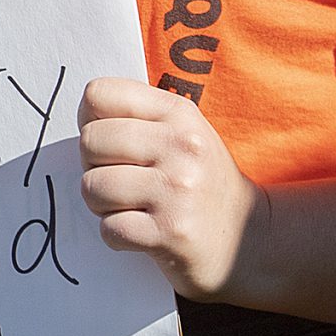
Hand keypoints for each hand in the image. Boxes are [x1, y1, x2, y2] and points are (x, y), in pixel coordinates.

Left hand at [76, 78, 268, 300]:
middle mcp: (181, 146)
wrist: (252, 241)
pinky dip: (117, 236)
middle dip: (94, 167)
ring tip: (133, 208)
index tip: (109, 143)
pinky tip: (142, 233)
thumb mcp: (182, 133)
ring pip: (93, 187)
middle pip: (89, 142)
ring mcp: (177, 189)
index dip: (91, 121)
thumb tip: (83, 117)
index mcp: (179, 113)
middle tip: (122, 182)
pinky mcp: (171, 231)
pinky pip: (110, 228)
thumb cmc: (201, 183)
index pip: (98, 95)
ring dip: (103, 206)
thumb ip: (137, 116)